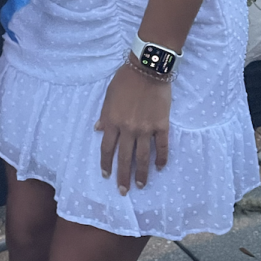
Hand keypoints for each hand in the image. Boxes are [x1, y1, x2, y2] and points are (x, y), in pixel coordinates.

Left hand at [95, 59, 170, 193]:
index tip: (106, 175)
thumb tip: (99, 129)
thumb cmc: (125, 80)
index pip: (107, 148)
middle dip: (122, 176)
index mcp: (113, 121)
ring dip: (142, 173)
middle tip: (123, 191)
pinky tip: (160, 168)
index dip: (106, 163)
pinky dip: (162, 158)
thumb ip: (104, 114)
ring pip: (143, 157)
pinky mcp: (162, 126)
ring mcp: (146, 129)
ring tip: (141, 186)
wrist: (148, 69)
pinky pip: (162, 146)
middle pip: (124, 157)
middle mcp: (128, 129)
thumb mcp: (108, 95)